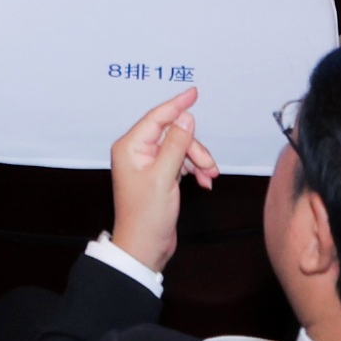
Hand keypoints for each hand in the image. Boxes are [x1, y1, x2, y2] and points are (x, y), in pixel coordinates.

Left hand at [104, 85, 216, 275]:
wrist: (144, 247)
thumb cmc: (146, 217)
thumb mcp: (164, 177)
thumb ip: (176, 145)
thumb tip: (185, 118)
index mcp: (130, 147)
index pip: (157, 117)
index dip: (177, 105)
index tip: (193, 92)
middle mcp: (137, 152)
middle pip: (173, 134)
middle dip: (194, 148)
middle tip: (209, 166)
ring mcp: (149, 164)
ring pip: (180, 148)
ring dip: (198, 160)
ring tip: (209, 177)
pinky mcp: (159, 176)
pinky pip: (181, 162)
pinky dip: (194, 170)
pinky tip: (204, 182)